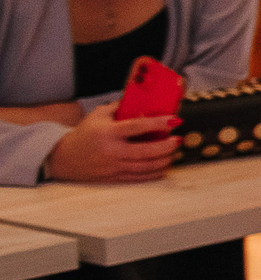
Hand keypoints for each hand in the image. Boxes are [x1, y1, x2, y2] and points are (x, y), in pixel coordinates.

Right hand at [45, 106, 178, 182]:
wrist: (63, 158)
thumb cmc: (84, 134)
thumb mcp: (98, 116)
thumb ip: (120, 108)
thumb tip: (143, 101)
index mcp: (107, 133)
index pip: (137, 127)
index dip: (158, 123)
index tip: (174, 120)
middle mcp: (111, 151)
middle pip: (145, 152)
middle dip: (166, 146)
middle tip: (178, 139)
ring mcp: (113, 167)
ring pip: (145, 167)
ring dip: (164, 160)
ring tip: (174, 152)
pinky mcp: (114, 178)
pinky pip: (139, 178)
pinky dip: (155, 173)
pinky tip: (164, 165)